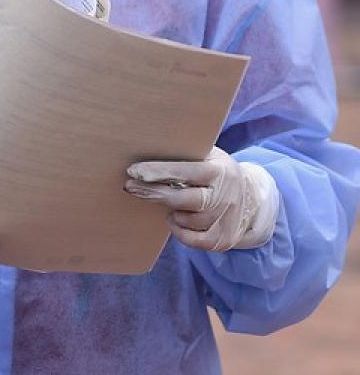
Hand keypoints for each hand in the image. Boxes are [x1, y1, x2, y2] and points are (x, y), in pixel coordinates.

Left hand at [124, 147, 278, 251]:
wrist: (253, 199)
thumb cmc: (216, 172)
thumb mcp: (208, 156)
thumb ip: (184, 153)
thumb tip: (145, 144)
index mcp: (219, 171)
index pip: (185, 171)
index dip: (158, 172)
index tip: (133, 171)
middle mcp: (226, 196)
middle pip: (182, 199)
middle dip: (153, 193)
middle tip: (130, 187)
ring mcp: (227, 220)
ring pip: (185, 220)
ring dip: (171, 212)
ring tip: (170, 201)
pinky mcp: (223, 240)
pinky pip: (192, 240)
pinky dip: (179, 231)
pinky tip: (175, 219)